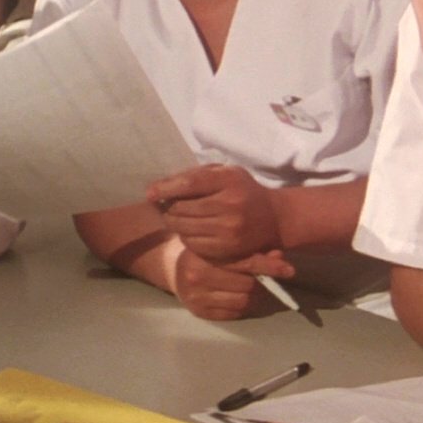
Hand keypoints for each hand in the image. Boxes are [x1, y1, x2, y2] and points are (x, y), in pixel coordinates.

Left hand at [148, 164, 281, 261]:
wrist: (273, 219)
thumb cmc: (242, 191)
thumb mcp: (226, 173)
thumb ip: (196, 176)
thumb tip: (160, 187)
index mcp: (229, 181)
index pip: (189, 184)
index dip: (165, 188)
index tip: (149, 193)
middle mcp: (230, 206)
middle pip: (182, 208)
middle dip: (166, 207)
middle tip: (160, 205)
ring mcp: (229, 230)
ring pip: (184, 228)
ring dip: (172, 222)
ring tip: (172, 216)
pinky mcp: (227, 249)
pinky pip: (192, 244)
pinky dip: (184, 236)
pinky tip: (187, 229)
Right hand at [170, 242, 293, 320]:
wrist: (173, 269)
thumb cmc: (205, 254)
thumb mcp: (224, 246)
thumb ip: (250, 250)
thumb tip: (279, 257)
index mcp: (203, 253)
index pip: (244, 262)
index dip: (268, 266)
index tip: (289, 270)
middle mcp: (196, 275)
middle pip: (246, 284)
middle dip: (260, 282)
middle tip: (265, 279)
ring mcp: (196, 296)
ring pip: (242, 301)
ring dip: (255, 296)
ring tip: (254, 289)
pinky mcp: (199, 312)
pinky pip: (233, 313)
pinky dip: (243, 306)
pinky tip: (240, 297)